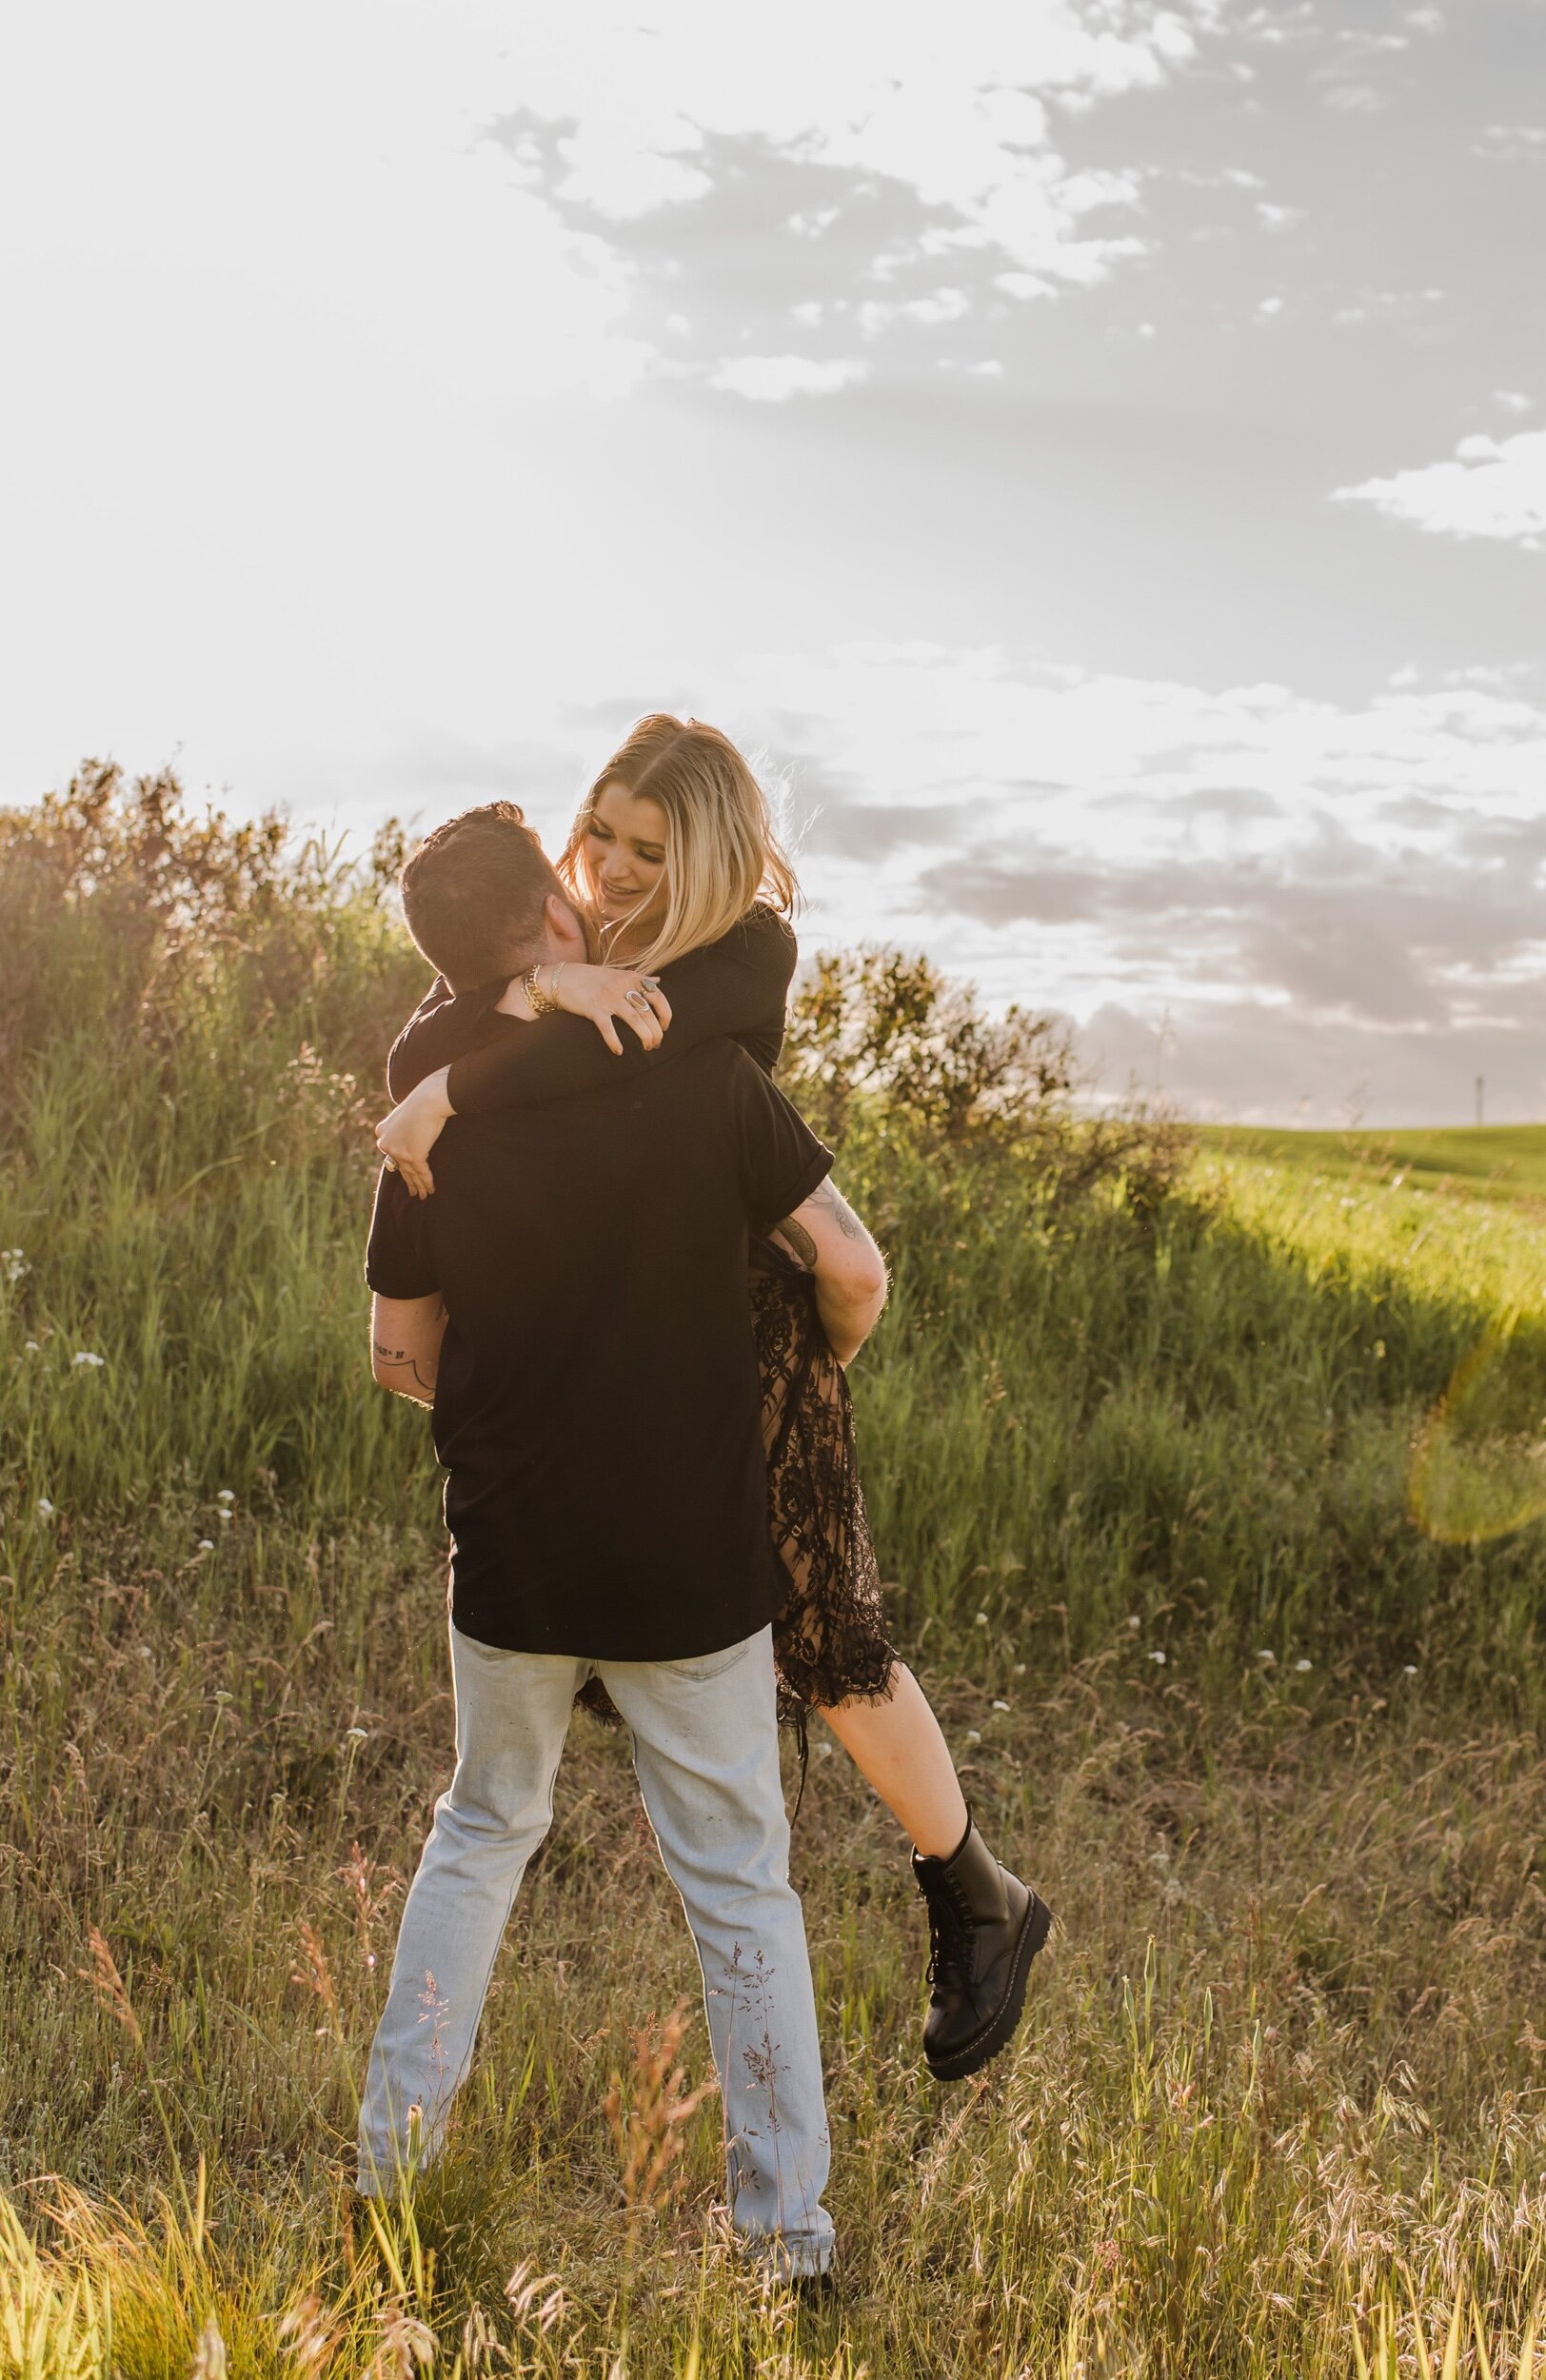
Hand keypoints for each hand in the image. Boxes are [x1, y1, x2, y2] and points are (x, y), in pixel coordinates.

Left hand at [375, 1068, 453, 1199]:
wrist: (429, 1100)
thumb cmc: (421, 1101)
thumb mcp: (404, 1113)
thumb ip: (402, 1126)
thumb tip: (409, 1135)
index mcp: (382, 1132)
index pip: (391, 1152)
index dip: (399, 1165)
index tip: (404, 1172)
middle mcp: (386, 1144)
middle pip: (400, 1167)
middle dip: (408, 1181)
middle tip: (412, 1191)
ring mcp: (398, 1152)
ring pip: (410, 1173)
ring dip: (418, 1186)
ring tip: (422, 1195)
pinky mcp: (413, 1156)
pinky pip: (422, 1173)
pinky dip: (427, 1182)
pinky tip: (431, 1190)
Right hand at [546, 963, 672, 1055]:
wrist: (560, 977)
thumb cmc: (591, 977)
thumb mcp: (618, 973)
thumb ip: (639, 978)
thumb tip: (658, 981)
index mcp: (631, 978)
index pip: (658, 997)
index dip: (666, 1014)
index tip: (665, 1026)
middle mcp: (623, 986)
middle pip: (648, 1013)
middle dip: (656, 1032)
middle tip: (656, 1043)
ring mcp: (608, 997)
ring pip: (636, 1021)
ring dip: (645, 1037)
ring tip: (647, 1047)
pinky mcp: (594, 1008)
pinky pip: (608, 1028)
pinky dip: (615, 1042)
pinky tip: (619, 1051)